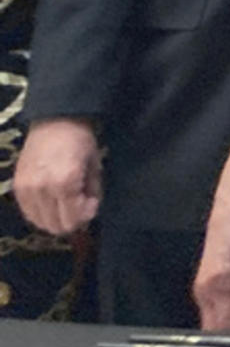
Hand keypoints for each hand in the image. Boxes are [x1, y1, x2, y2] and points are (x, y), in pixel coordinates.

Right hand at [16, 118, 101, 235]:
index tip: (92, 203)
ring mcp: (26, 189)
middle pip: (54, 225)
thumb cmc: (81, 141)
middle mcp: (42, 189)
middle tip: (80, 205)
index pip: (71, 220)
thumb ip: (92, 193)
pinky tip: (52, 200)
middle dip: (71, 220)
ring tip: (67, 201)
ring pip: (40, 222)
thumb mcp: (95, 166)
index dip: (85, 216)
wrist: (55, 120)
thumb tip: (88, 213)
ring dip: (56, 217)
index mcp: (65, 183)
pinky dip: (42, 212)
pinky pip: (28, 212)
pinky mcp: (16, 187)